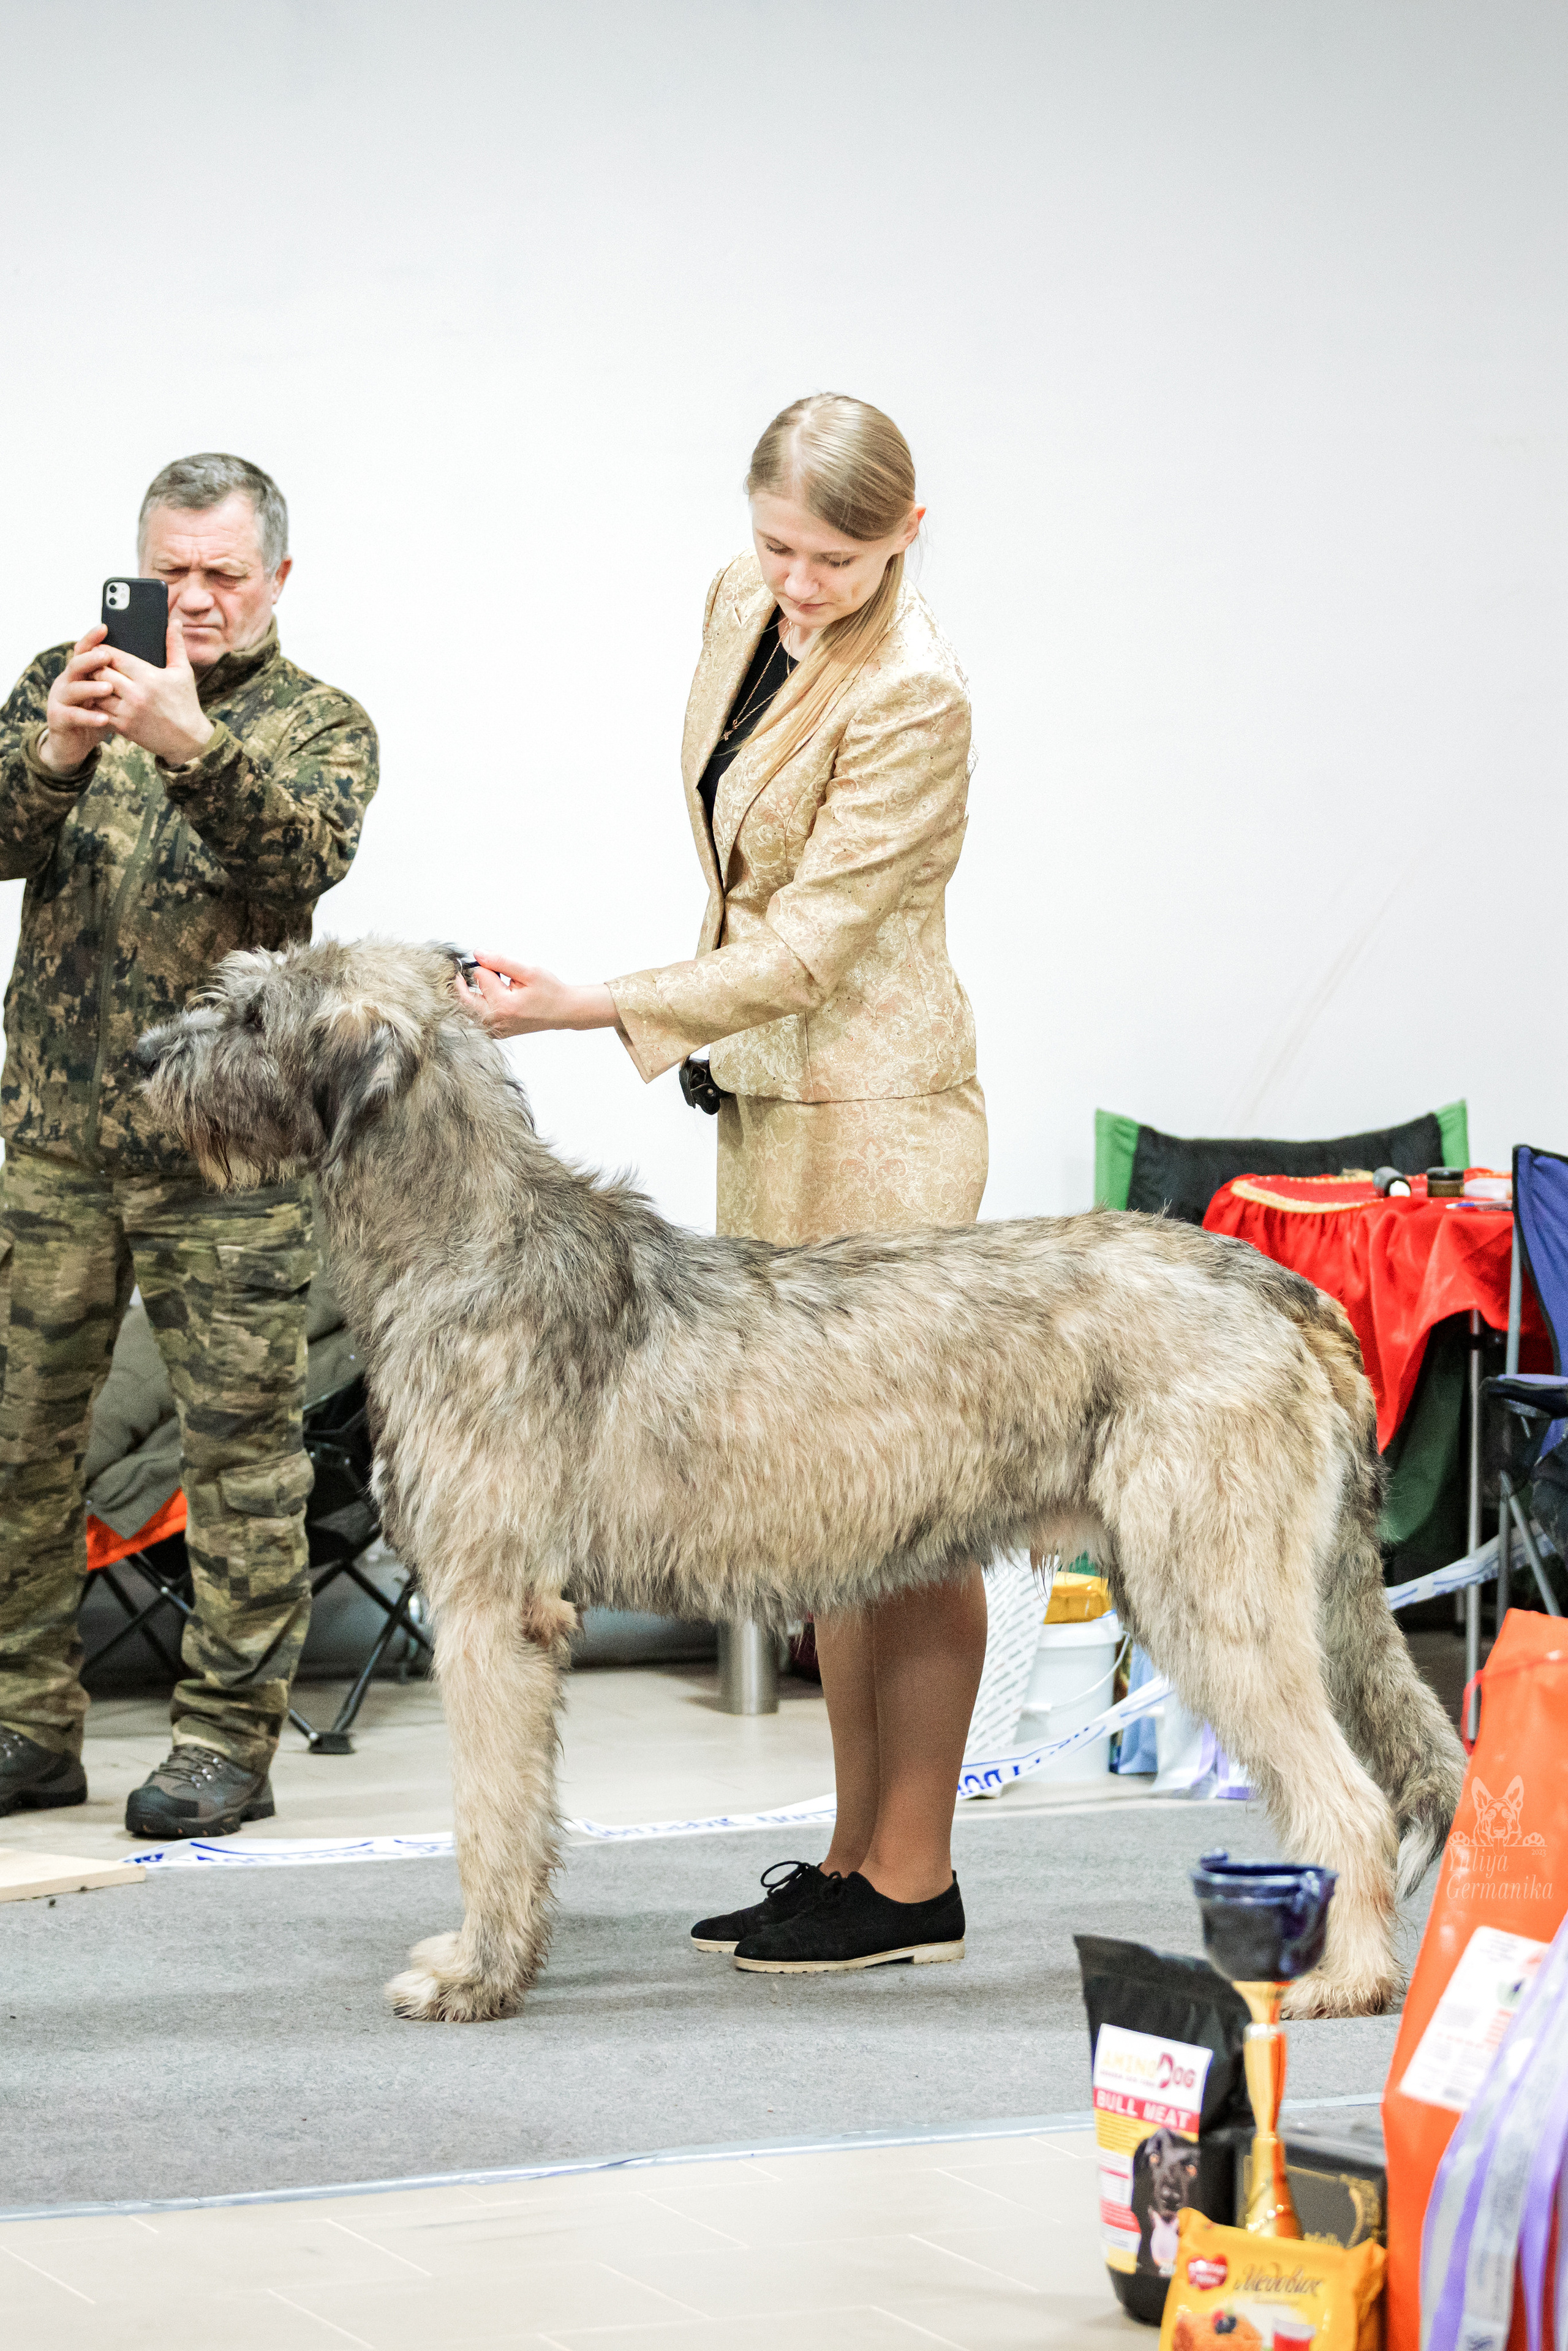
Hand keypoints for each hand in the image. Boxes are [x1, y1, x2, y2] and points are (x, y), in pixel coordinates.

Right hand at [38, 626, 119, 773]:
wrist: (74, 744)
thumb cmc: (97, 716)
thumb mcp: (111, 697)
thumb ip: (123, 679)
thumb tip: (149, 661)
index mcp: (80, 672)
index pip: (85, 650)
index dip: (93, 639)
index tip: (105, 627)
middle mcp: (67, 681)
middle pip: (76, 664)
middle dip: (90, 659)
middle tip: (107, 656)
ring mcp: (61, 700)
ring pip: (73, 689)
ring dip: (91, 687)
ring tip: (109, 688)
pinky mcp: (59, 719)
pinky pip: (73, 716)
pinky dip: (89, 716)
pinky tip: (104, 718)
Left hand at [86, 612, 215, 766]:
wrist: (189, 741)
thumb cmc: (186, 704)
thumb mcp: (184, 672)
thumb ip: (175, 645)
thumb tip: (174, 622)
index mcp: (149, 677)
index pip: (114, 656)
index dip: (102, 650)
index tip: (99, 648)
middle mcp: (136, 694)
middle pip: (100, 672)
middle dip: (94, 666)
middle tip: (92, 662)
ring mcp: (128, 712)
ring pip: (95, 692)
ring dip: (91, 685)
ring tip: (90, 679)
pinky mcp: (124, 727)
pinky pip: (99, 711)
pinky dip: (94, 703)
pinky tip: (95, 698)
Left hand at [456, 953, 618, 1039]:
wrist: (563, 1010)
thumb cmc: (549, 991)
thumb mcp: (528, 970)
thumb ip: (500, 961)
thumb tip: (478, 953)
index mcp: (504, 1005)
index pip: (478, 976)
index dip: (486, 966)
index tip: (496, 965)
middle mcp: (496, 1021)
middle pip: (464, 996)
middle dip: (468, 980)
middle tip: (483, 970)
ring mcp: (495, 1030)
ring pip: (467, 1008)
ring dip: (473, 993)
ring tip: (493, 985)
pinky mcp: (495, 1033)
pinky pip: (476, 1017)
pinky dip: (478, 1004)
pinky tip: (493, 998)